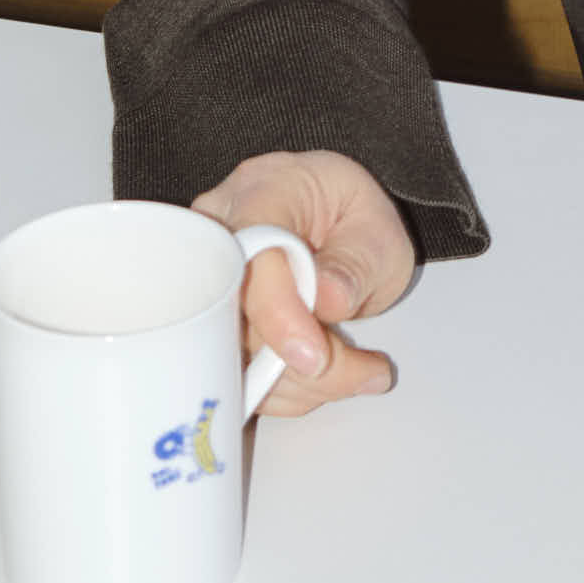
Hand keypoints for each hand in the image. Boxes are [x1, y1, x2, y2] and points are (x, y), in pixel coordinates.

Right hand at [189, 149, 416, 418]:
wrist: (331, 221)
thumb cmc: (350, 216)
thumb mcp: (376, 231)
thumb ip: (355, 262)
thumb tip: (328, 299)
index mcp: (262, 193)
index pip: (250, 257)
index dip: (278, 315)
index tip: (315, 357)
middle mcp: (217, 237)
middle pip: (233, 317)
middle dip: (294, 363)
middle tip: (360, 370)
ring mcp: (207, 284)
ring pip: (232, 357)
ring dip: (297, 383)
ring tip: (360, 372)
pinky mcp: (210, 327)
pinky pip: (235, 374)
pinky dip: (285, 390)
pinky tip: (327, 376)